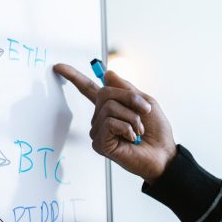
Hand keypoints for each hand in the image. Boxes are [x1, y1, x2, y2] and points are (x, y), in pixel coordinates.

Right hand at [53, 63, 176, 184]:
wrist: (163, 154)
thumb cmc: (156, 132)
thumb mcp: (146, 102)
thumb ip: (126, 88)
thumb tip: (107, 73)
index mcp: (110, 107)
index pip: (88, 89)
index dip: (73, 76)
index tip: (58, 67)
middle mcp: (100, 118)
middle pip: (104, 93)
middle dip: (129, 98)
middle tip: (144, 111)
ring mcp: (98, 131)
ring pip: (109, 108)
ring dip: (131, 117)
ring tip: (138, 130)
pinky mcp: (99, 143)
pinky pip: (109, 123)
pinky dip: (126, 127)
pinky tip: (131, 138)